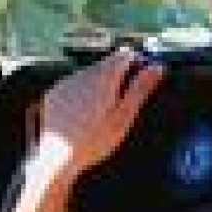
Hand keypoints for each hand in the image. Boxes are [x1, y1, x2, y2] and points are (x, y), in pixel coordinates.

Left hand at [40, 49, 163, 177]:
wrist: (56, 157)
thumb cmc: (94, 140)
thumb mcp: (123, 117)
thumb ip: (140, 89)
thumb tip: (158, 67)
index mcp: (104, 77)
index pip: (124, 54)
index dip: (137, 61)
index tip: (144, 76)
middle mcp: (83, 73)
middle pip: (107, 62)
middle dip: (120, 72)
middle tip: (126, 97)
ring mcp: (66, 82)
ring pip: (90, 72)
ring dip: (101, 81)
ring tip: (106, 108)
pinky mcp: (54, 93)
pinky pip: (74, 84)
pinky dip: (83, 91)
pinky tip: (85, 112)